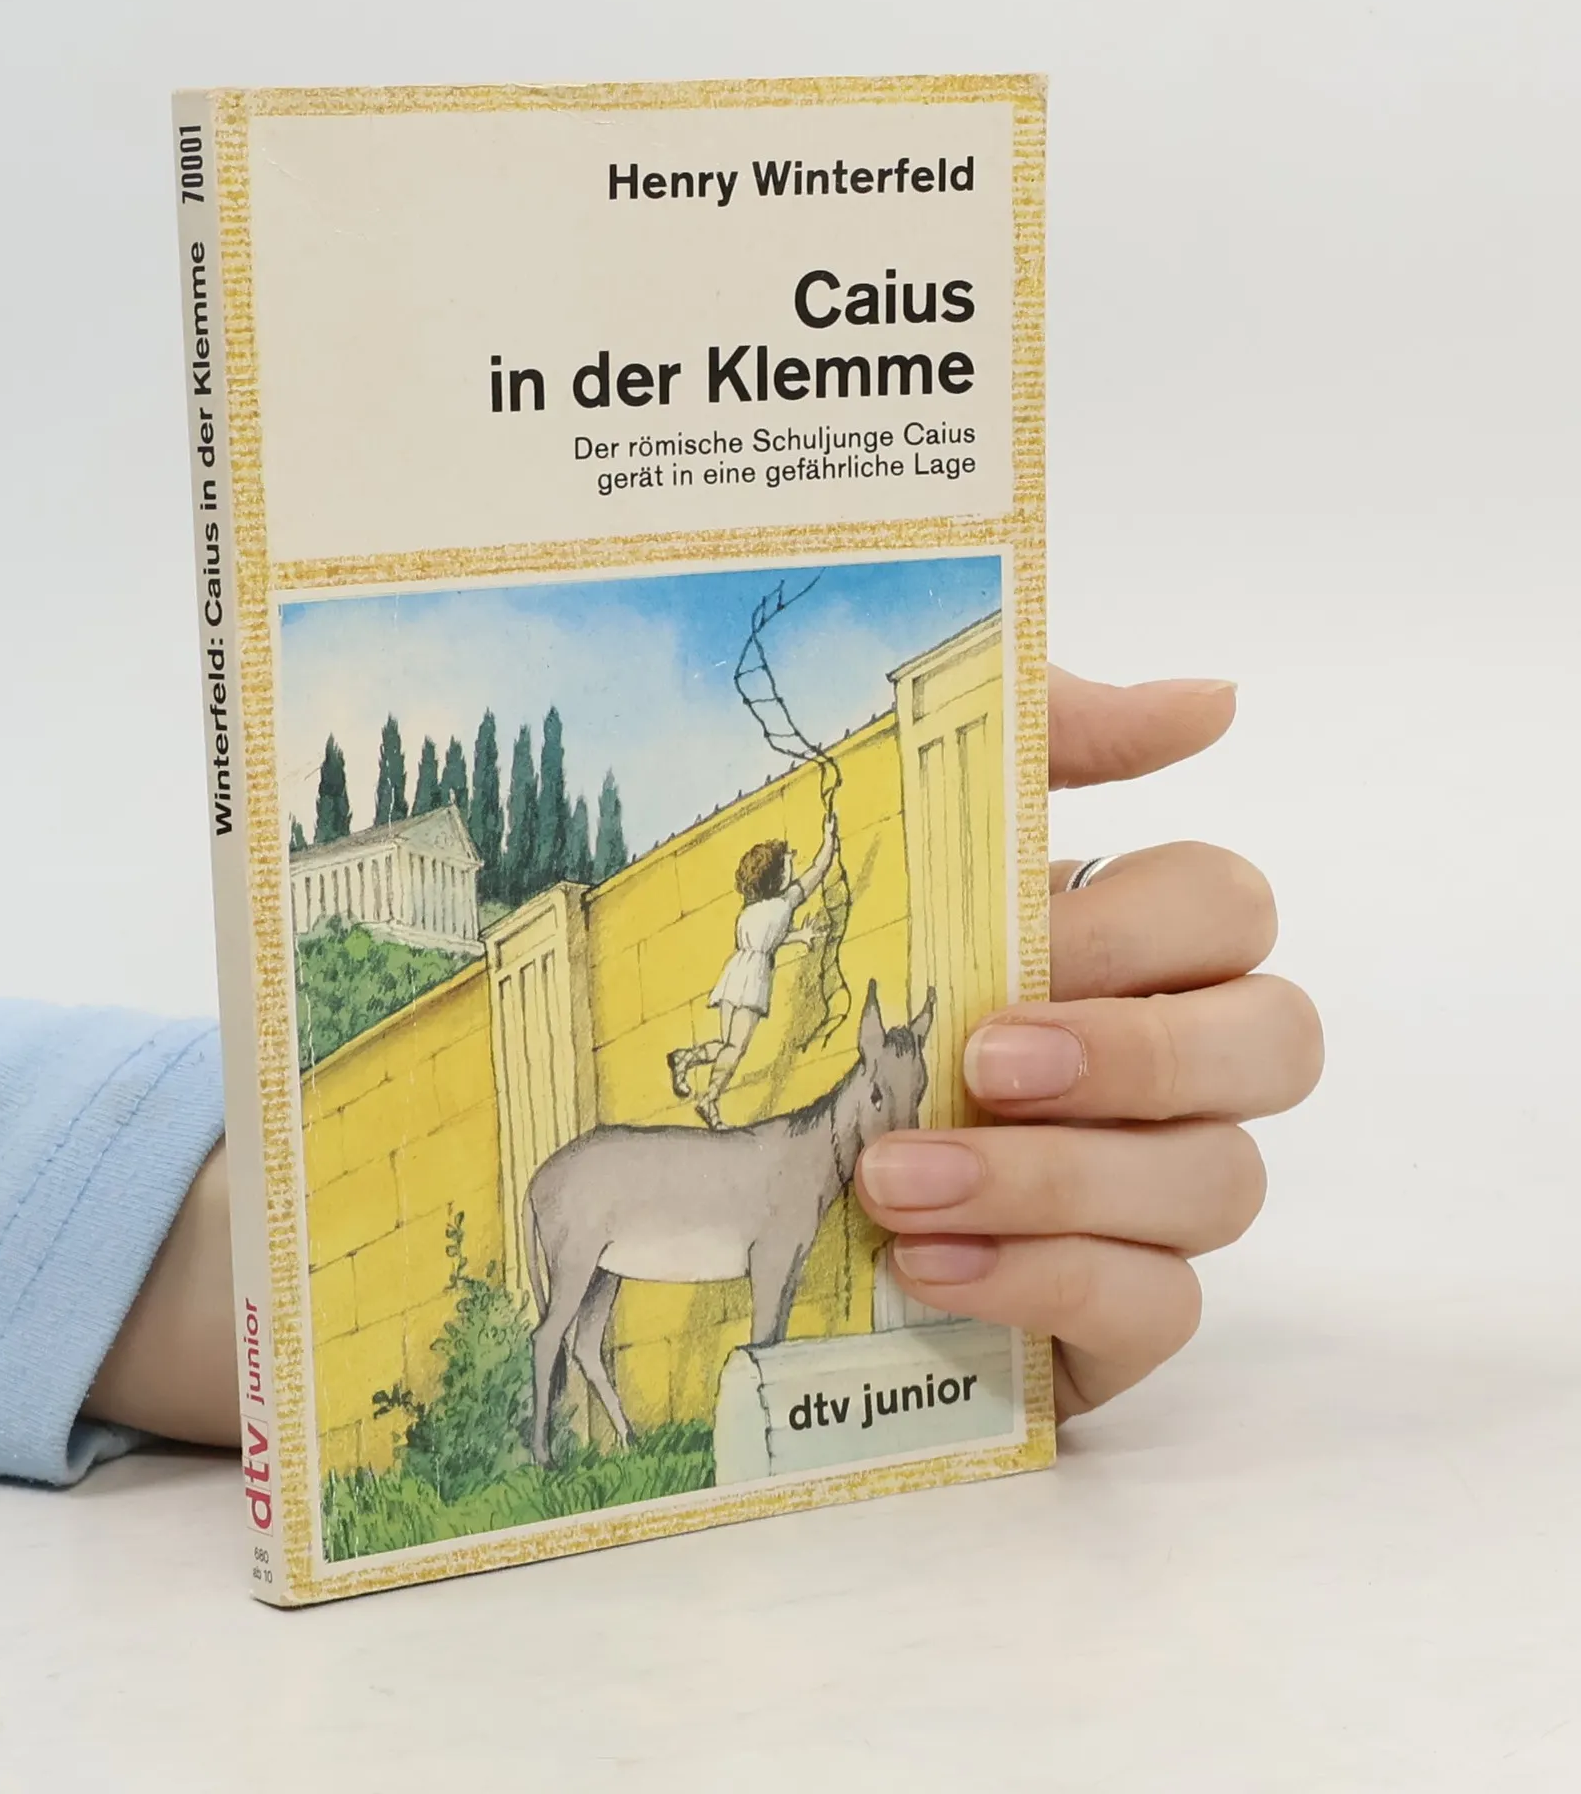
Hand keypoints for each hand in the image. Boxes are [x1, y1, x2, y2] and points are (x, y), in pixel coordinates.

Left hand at [855, 670, 1322, 1421]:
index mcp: (1126, 948)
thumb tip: (1212, 700)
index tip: (1025, 935)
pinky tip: (926, 1262)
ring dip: (1052, 1180)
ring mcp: (1158, 1199)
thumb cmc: (843, 997)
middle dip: (1139, 1052)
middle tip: (984, 1061)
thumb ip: (1048, 746)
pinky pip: (1159, 1307)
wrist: (737, 1181)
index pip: (1230, 907)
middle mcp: (1175, 1070)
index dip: (1149, 924)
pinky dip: (1045, 1282)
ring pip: (1221, 1184)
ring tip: (894, 1180)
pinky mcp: (1119, 1315)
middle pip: (1277, 1043)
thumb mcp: (912, 849)